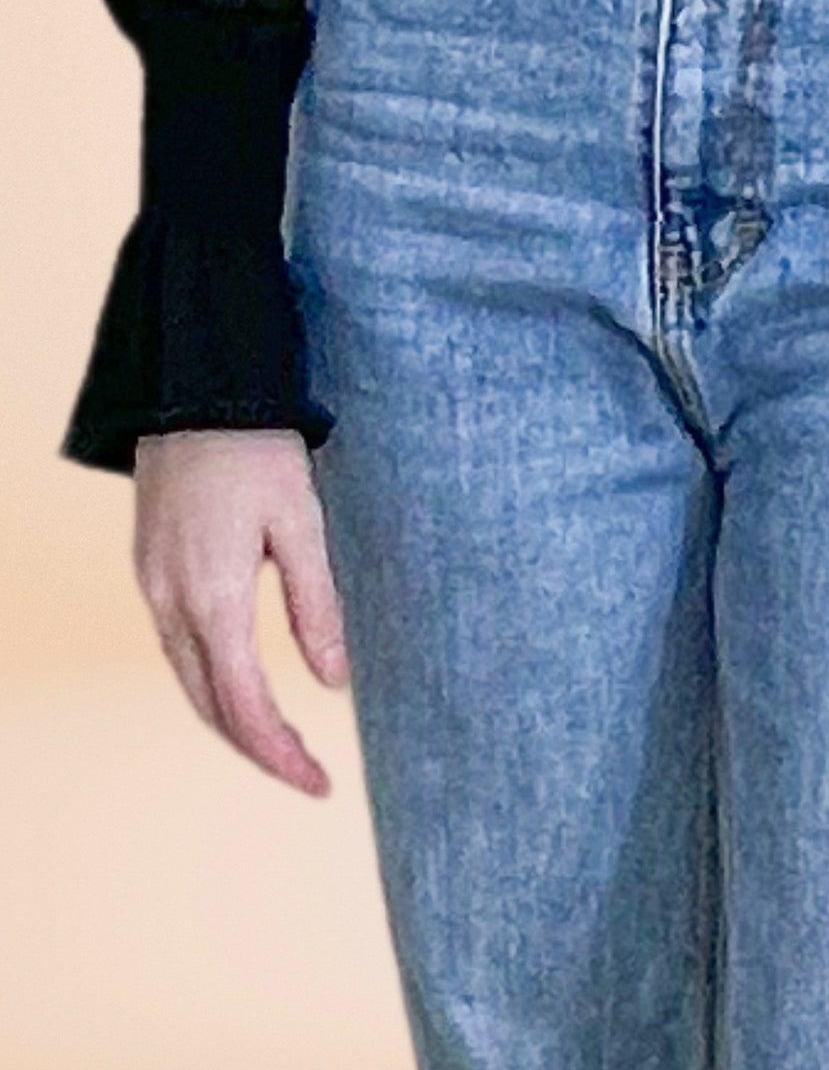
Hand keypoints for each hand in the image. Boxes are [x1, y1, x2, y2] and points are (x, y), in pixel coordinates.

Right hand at [132, 428, 348, 796]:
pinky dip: (210, 683)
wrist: (194, 389)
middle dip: (258, 750)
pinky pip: (176, 648)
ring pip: (187, 681)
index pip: (244, 706)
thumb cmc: (257, 448)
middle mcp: (170, 602)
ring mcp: (151, 586)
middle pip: (209, 707)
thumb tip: (334, 682)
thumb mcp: (301, 522)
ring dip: (231, 721)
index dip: (280, 755)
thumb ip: (316, 605)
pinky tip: (241, 686)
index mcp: (212, 597)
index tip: (319, 784)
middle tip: (309, 774)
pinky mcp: (149, 568)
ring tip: (283, 743)